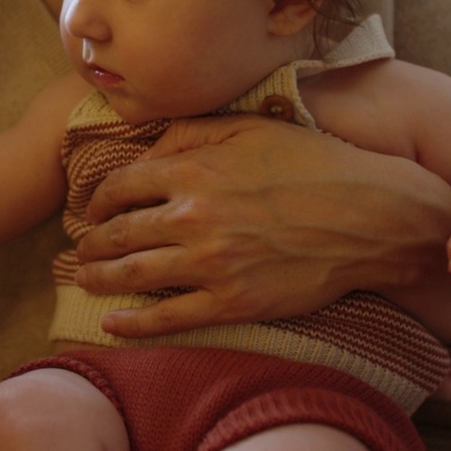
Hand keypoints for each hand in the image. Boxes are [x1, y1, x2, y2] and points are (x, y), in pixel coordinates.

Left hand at [74, 114, 450, 337]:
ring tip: (84, 278)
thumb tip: (144, 153)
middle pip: (118, 234)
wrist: (369, 215)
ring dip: (99, 278)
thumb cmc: (311, 164)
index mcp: (193, 170)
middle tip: (80, 248)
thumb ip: (189, 132)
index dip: (97, 201)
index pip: (120, 187)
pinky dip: (132, 323)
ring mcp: (211, 264)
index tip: (91, 210)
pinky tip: (111, 323)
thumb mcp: (248, 127)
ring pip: (133, 275)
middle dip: (91, 243)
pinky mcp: (233, 302)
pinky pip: (168, 318)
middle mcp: (193, 217)